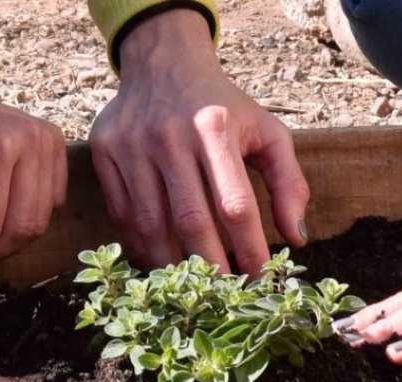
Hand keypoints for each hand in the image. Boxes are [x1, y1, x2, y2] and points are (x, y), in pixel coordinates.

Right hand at [89, 9, 309, 275]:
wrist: (162, 65)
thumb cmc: (223, 107)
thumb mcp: (266, 131)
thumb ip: (288, 182)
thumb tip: (297, 237)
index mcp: (215, 127)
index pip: (235, 203)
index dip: (250, 248)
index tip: (261, 280)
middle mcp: (170, 135)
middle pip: (190, 220)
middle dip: (211, 267)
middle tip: (225, 297)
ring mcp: (131, 145)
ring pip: (151, 225)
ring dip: (173, 264)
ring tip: (193, 288)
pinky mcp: (104, 153)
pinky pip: (122, 215)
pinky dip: (142, 245)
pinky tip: (161, 261)